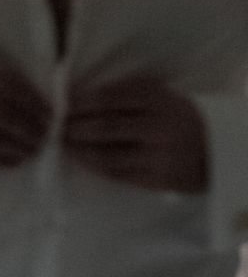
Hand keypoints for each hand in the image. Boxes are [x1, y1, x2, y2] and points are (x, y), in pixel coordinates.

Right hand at [0, 59, 51, 171]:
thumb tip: (29, 102)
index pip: (4, 83)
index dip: (30, 98)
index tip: (48, 109)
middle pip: (3, 108)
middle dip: (30, 122)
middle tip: (47, 132)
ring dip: (20, 143)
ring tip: (34, 149)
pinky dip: (2, 159)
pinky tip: (14, 161)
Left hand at [64, 77, 206, 192]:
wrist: (219, 151)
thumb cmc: (180, 119)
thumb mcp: (162, 97)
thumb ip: (127, 96)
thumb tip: (79, 99)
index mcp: (160, 100)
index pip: (110, 99)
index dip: (81, 103)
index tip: (64, 106)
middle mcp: (158, 127)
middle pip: (104, 128)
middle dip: (74, 129)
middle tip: (57, 128)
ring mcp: (157, 156)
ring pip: (105, 155)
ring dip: (78, 150)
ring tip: (64, 145)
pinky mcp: (156, 180)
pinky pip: (116, 174)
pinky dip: (94, 166)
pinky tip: (83, 159)